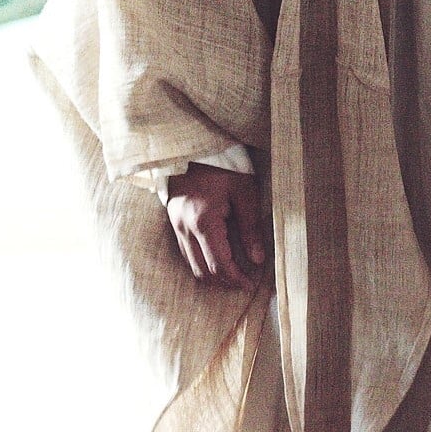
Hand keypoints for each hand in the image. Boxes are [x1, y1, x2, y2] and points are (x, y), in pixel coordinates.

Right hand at [165, 164, 270, 290]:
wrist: (193, 146)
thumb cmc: (222, 166)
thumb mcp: (244, 192)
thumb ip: (251, 227)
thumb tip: (257, 258)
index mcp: (204, 221)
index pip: (219, 264)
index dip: (236, 279)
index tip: (250, 284)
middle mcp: (185, 228)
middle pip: (203, 271)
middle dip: (224, 282)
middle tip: (243, 283)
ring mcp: (176, 226)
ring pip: (191, 265)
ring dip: (211, 275)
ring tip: (232, 275)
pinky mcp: (173, 221)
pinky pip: (185, 252)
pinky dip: (200, 263)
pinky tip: (215, 259)